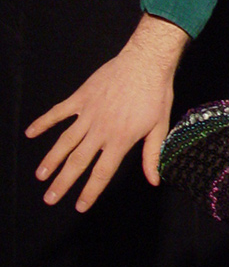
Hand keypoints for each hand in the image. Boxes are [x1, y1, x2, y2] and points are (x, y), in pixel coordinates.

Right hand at [25, 14, 188, 210]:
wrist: (147, 61)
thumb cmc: (156, 92)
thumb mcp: (160, 125)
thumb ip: (152, 154)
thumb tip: (154, 180)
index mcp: (121, 139)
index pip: (102, 172)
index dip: (90, 191)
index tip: (79, 206)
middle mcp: (101, 130)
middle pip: (78, 161)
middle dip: (62, 182)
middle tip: (49, 199)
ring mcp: (89, 113)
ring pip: (65, 141)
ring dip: (51, 160)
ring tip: (40, 176)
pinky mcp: (82, 97)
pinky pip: (59, 112)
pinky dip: (44, 122)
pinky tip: (30, 132)